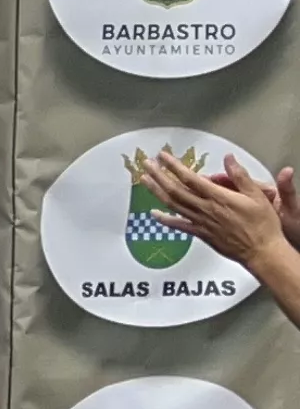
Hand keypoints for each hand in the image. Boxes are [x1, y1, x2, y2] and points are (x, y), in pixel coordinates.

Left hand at [145, 151, 295, 270]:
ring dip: (156, 191)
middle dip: (159, 175)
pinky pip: (178, 225)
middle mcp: (205, 209)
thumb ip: (240, 176)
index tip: (163, 156)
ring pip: (173, 205)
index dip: (174, 166)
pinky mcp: (201, 234)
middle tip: (146, 164)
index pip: (190, 178)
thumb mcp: (257, 195)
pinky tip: (153, 214)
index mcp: (218, 197)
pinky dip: (164, 219)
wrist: (262, 251)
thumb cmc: (262, 224)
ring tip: (145, 180)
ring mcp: (201, 222)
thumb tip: (229, 158)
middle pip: (175, 190)